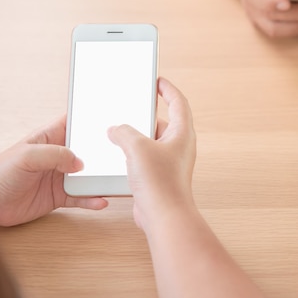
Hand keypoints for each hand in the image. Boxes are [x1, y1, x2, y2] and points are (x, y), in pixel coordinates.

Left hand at [0, 117, 107, 226]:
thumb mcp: (27, 156)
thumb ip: (55, 155)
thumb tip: (79, 163)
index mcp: (50, 138)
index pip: (74, 124)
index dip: (90, 121)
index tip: (110, 121)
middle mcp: (58, 156)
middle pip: (88, 150)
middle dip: (103, 151)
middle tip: (121, 153)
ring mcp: (60, 176)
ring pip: (88, 175)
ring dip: (101, 178)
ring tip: (116, 180)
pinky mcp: (60, 196)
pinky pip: (81, 197)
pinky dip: (92, 199)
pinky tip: (101, 201)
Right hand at [108, 78, 196, 230]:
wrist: (163, 216)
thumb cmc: (159, 182)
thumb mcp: (136, 147)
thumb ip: (123, 132)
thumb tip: (116, 130)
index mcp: (182, 133)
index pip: (178, 102)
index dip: (168, 89)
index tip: (158, 80)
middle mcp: (179, 146)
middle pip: (161, 121)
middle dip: (144, 114)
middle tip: (130, 105)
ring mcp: (169, 162)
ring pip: (150, 141)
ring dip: (135, 136)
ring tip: (117, 131)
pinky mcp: (158, 176)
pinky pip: (144, 158)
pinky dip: (131, 153)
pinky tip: (116, 154)